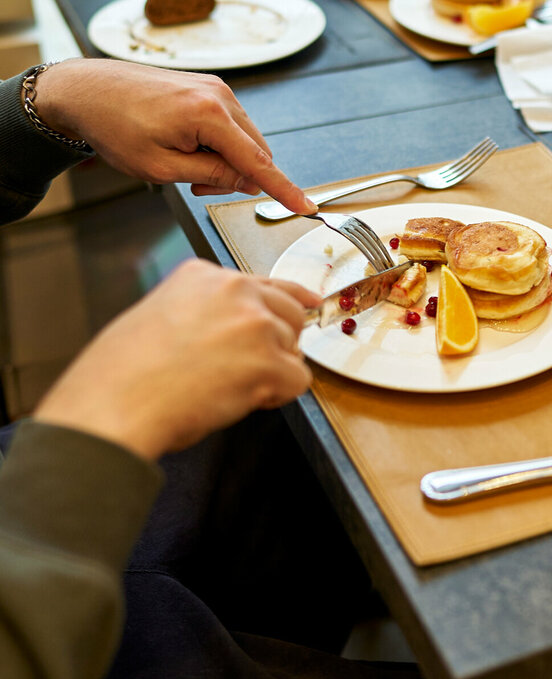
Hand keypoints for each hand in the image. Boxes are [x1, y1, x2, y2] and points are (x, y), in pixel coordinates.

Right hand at [33, 261, 320, 459]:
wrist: (115, 403)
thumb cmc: (123, 374)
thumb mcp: (159, 315)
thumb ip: (202, 310)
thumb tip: (230, 331)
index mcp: (203, 275)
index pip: (263, 282)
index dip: (287, 301)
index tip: (308, 303)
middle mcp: (235, 290)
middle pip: (290, 313)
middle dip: (278, 343)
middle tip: (248, 370)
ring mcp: (255, 324)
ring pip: (293, 350)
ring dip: (271, 373)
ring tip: (227, 389)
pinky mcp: (269, 362)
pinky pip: (298, 381)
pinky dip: (278, 397)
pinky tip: (244, 401)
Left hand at [34, 59, 316, 213]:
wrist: (86, 90)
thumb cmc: (114, 127)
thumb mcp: (161, 167)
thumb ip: (211, 176)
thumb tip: (247, 181)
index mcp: (208, 114)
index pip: (258, 162)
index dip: (283, 189)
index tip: (306, 206)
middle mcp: (219, 95)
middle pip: (255, 151)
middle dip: (237, 176)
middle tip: (198, 187)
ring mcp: (215, 87)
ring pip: (244, 139)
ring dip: (227, 161)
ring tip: (185, 165)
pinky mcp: (208, 86)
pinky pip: (231, 124)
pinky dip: (219, 144)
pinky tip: (189, 147)